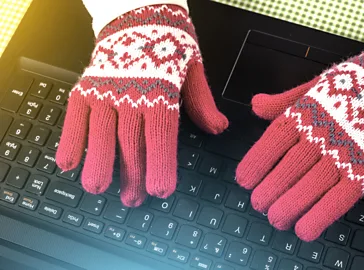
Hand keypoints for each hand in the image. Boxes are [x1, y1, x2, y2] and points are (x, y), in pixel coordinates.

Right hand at [56, 5, 227, 206]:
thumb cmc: (170, 42)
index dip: (160, 164)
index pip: (161, 134)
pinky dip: (71, 139)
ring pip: (101, 132)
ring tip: (98, 188)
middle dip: (132, 173)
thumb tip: (218, 128)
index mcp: (163, 90)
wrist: (140, 11)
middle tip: (133, 200)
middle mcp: (133, 92)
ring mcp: (106, 90)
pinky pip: (75, 116)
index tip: (160, 190)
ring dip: (99, 163)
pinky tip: (68, 163)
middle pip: (131, 140)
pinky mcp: (86, 86)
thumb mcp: (194, 70)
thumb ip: (202, 103)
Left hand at [236, 53, 363, 240]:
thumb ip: (284, 100)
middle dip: (270, 189)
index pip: (274, 140)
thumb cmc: (354, 86)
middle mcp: (323, 133)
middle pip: (289, 167)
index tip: (244, 180)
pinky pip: (342, 196)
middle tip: (258, 204)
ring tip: (276, 219)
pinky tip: (305, 229)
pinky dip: (322, 215)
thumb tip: (256, 105)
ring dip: (291, 206)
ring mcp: (347, 152)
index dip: (257, 162)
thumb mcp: (315, 84)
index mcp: (307, 112)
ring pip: (312, 185)